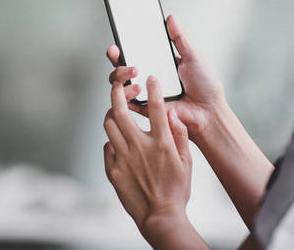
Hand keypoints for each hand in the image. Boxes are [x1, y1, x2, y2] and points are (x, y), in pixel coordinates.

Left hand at [103, 75, 191, 239]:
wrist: (160, 216)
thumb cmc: (177, 190)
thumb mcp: (187, 162)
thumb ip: (179, 135)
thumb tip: (173, 114)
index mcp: (161, 143)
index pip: (155, 107)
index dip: (152, 88)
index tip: (149, 79)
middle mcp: (140, 147)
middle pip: (121, 109)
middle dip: (118, 91)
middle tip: (121, 84)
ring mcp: (123, 158)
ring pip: (109, 124)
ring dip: (112, 113)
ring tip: (118, 111)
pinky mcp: (112, 169)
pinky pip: (106, 145)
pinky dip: (112, 139)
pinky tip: (119, 140)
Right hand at [106, 15, 224, 137]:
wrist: (209, 111)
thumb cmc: (206, 87)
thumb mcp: (193, 56)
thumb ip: (179, 38)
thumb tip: (170, 18)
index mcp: (159, 64)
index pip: (136, 52)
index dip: (124, 44)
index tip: (120, 37)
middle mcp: (149, 77)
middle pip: (121, 66)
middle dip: (115, 57)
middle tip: (116, 51)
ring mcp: (145, 92)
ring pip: (119, 82)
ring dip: (120, 73)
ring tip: (135, 70)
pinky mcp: (144, 107)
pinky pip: (126, 102)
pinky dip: (126, 94)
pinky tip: (137, 87)